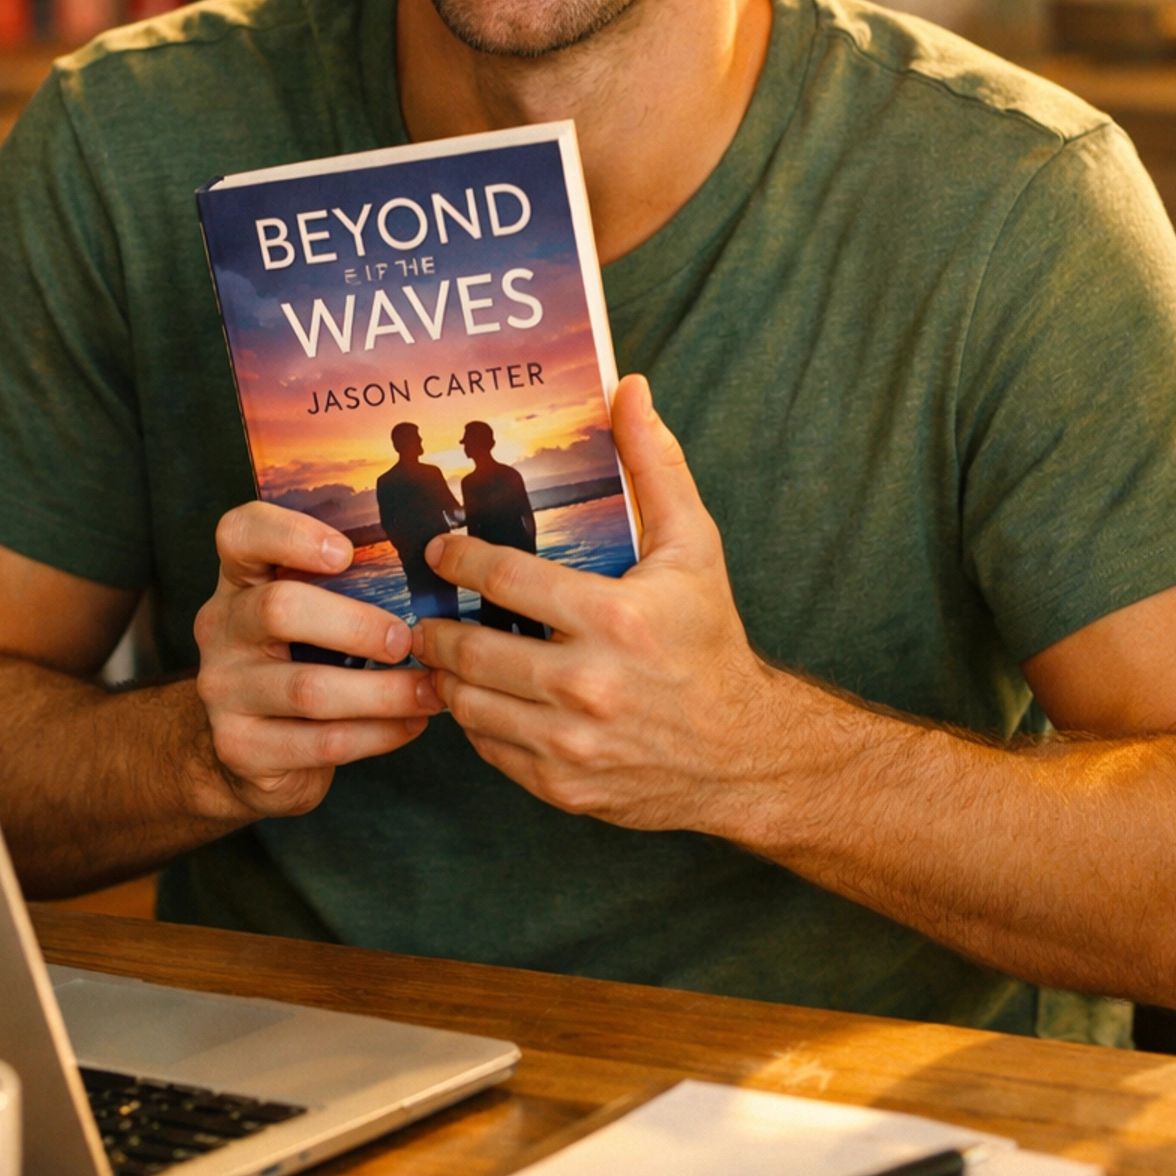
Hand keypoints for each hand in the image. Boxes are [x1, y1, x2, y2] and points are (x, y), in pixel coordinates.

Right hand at [194, 502, 440, 819]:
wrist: (247, 750)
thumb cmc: (297, 662)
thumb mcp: (304, 613)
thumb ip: (345, 585)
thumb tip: (440, 563)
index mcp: (239, 580)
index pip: (240, 533)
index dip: (289, 534)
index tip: (346, 552)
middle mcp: (220, 629)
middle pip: (279, 609)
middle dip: (357, 625)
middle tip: (407, 640)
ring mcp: (223, 690)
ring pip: (308, 689)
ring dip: (384, 692)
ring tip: (432, 691)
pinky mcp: (241, 747)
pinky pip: (321, 742)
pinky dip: (377, 734)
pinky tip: (411, 724)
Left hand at [413, 376, 779, 832]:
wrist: (745, 754)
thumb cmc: (710, 642)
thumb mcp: (693, 546)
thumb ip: (654, 464)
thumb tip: (629, 387)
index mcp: (614, 619)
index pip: (502, 578)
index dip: (457, 559)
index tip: (440, 552)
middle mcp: (587, 686)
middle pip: (469, 646)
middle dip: (438, 624)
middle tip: (430, 610)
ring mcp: (571, 744)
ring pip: (467, 702)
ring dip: (448, 674)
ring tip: (447, 652)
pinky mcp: (562, 787)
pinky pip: (489, 748)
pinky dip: (476, 721)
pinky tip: (484, 697)